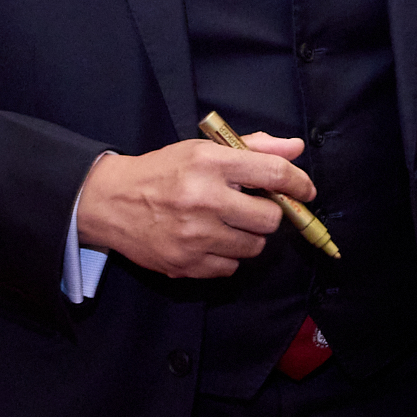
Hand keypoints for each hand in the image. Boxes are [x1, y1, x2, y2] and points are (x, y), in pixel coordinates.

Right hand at [74, 133, 312, 278]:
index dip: (299, 183)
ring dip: (248, 236)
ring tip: (227, 223)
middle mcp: (204, 199)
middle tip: (252, 208)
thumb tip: (296, 148)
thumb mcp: (203, 150)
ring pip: (253, 247)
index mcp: (210, 163)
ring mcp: (194, 235)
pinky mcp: (185, 264)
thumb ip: (253, 148)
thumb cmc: (163, 171)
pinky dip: (227, 256)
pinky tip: (209, 240)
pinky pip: (231, 267)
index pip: (274, 174)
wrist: (110, 201)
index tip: (305, 190)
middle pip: (270, 219)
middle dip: (268, 214)